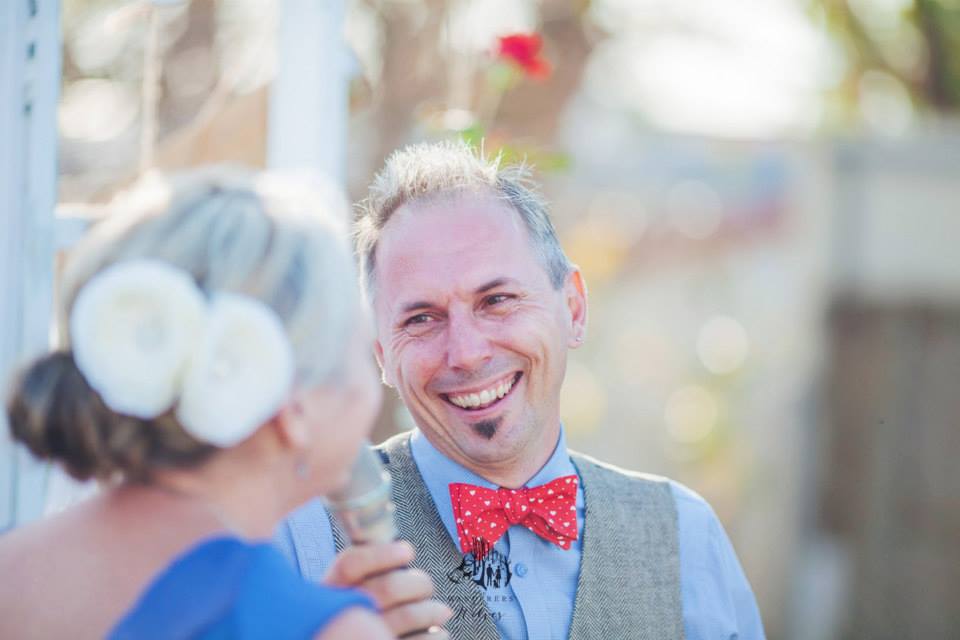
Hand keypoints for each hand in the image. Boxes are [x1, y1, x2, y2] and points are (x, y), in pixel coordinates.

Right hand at [325, 541, 451, 637]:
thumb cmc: (356, 620)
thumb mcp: (343, 594)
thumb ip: (365, 574)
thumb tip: (399, 551)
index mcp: (331, 594)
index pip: (350, 565)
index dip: (381, 554)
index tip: (406, 551)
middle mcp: (345, 616)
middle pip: (387, 588)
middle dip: (418, 583)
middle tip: (425, 585)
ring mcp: (365, 636)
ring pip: (407, 614)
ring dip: (431, 610)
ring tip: (440, 611)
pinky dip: (435, 636)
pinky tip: (438, 633)